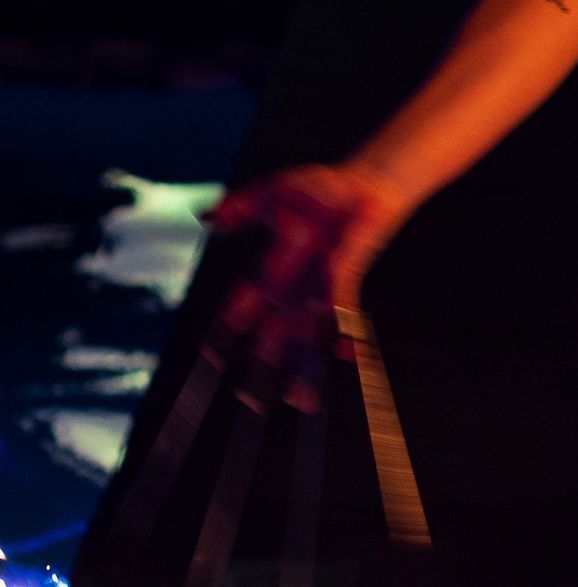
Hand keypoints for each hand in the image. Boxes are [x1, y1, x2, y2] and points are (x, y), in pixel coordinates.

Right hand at [203, 162, 409, 414]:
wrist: (362, 185)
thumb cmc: (319, 190)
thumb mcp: (270, 195)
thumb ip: (238, 208)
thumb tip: (205, 217)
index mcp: (270, 274)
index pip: (241, 310)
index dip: (225, 334)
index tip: (210, 359)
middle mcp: (293, 289)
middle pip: (273, 337)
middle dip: (262, 369)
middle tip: (250, 402)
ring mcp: (320, 289)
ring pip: (308, 337)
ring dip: (305, 368)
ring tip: (300, 401)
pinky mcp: (345, 280)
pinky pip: (345, 314)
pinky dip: (346, 334)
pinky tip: (347, 356)